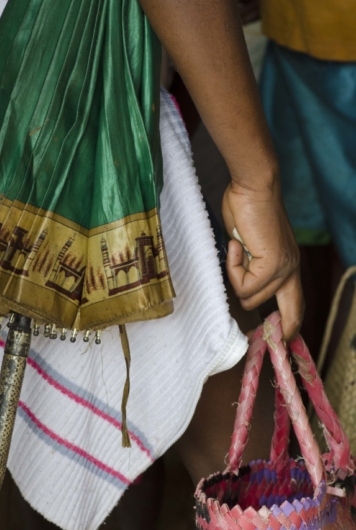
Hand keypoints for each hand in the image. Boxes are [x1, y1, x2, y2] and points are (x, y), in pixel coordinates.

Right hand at [222, 180, 303, 340]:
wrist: (253, 187)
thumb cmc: (247, 210)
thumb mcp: (250, 247)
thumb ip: (250, 266)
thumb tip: (240, 288)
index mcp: (289, 266)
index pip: (296, 307)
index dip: (289, 326)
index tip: (280, 341)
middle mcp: (291, 270)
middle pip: (277, 310)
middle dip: (256, 309)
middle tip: (245, 307)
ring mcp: (283, 268)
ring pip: (250, 297)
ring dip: (236, 276)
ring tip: (238, 248)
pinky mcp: (272, 265)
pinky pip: (244, 285)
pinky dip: (233, 267)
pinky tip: (237, 244)